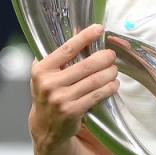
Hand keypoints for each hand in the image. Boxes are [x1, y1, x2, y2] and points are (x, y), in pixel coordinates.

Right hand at [28, 24, 118, 154]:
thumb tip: (79, 28)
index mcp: (41, 69)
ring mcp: (60, 99)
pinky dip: (109, 88)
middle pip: (86, 65)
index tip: (99, 29)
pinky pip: (96, 95)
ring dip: (109, 73)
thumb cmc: (49, 93)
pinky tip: (113, 84)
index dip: (85, 37)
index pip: (67, 49)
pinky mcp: (72, 111)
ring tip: (114, 69)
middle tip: (111, 55)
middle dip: (104, 58)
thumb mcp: (47, 73)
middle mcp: (49, 84)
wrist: (45, 126)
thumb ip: (60, 55)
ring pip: (94, 81)